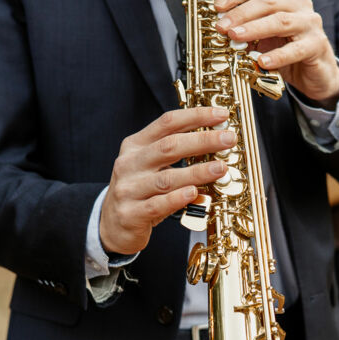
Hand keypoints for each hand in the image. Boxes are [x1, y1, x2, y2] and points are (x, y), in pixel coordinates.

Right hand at [99, 107, 235, 254]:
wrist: (110, 225)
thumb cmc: (139, 191)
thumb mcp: (149, 165)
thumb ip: (174, 152)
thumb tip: (216, 140)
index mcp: (135, 145)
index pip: (167, 123)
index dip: (196, 116)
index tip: (221, 115)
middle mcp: (129, 164)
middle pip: (169, 147)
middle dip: (202, 141)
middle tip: (228, 139)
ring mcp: (128, 189)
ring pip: (166, 178)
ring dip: (197, 172)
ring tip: (220, 168)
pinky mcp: (131, 214)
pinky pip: (158, 205)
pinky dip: (178, 198)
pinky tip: (195, 193)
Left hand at [214, 0, 338, 108]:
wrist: (317, 74)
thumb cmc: (288, 53)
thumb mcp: (264, 40)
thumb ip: (247, 33)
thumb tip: (222, 32)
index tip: (217, 7)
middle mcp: (298, 5)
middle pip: (267, 2)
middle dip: (241, 14)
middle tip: (222, 27)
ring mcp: (310, 23)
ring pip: (280, 21)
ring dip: (255, 29)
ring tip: (236, 38)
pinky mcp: (317, 44)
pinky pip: (296, 49)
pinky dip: (277, 56)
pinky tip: (262, 62)